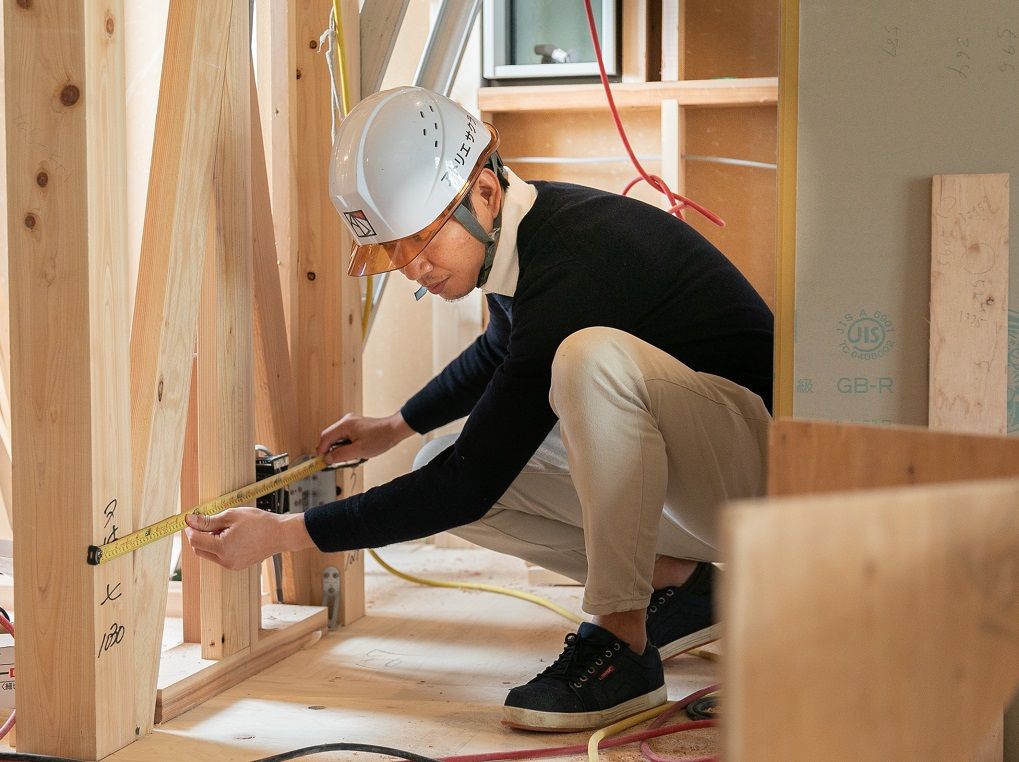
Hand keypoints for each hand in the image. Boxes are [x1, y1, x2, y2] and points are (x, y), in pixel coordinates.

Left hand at [184, 508, 313, 570]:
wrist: (281, 534)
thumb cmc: (260, 523)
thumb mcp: (231, 516)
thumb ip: (208, 520)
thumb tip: (190, 521)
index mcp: (223, 548)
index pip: (195, 540)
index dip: (190, 529)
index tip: (192, 519)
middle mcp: (225, 560)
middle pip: (199, 549)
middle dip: (198, 536)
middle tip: (206, 522)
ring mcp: (231, 565)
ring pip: (209, 554)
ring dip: (209, 541)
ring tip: (223, 527)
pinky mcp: (237, 565)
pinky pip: (220, 556)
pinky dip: (219, 546)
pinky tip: (230, 535)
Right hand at [317, 412, 413, 465]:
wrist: (395, 430)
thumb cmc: (380, 438)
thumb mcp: (359, 451)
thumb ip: (341, 455)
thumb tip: (328, 458)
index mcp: (344, 425)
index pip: (325, 437)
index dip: (321, 451)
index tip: (321, 461)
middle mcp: (346, 421)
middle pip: (330, 437)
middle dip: (331, 450)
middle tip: (335, 462)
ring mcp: (351, 422)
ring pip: (338, 438)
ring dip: (340, 448)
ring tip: (351, 457)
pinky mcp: (356, 426)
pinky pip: (345, 436)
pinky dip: (346, 445)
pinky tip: (355, 451)